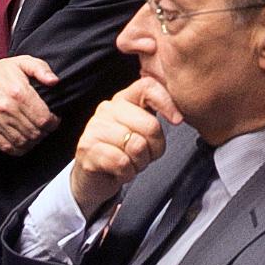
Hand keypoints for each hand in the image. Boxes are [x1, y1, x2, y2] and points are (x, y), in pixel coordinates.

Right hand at [0, 48, 60, 154]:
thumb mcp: (22, 62)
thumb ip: (41, 69)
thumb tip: (54, 81)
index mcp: (19, 92)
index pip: (44, 119)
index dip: (53, 123)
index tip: (54, 120)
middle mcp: (6, 108)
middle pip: (35, 132)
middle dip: (44, 132)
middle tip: (45, 127)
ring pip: (22, 142)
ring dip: (33, 141)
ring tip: (35, 134)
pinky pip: (6, 147)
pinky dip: (18, 149)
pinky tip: (22, 141)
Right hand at [70, 76, 182, 217]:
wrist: (94, 178)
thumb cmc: (123, 152)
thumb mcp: (144, 131)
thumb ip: (158, 115)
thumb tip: (177, 115)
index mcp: (124, 98)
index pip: (148, 87)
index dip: (167, 103)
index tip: (177, 121)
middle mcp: (107, 109)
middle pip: (150, 125)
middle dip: (154, 148)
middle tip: (144, 155)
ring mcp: (95, 127)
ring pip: (136, 146)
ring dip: (139, 163)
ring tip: (129, 162)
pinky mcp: (87, 148)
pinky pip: (122, 162)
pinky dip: (127, 173)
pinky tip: (119, 171)